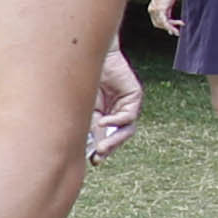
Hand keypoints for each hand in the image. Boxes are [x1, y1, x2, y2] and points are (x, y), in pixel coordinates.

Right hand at [85, 46, 144, 161]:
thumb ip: (89, 126)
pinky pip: (128, 116)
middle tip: (97, 157)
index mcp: (105, 114)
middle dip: (109, 148)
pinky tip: (103, 122)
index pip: (107, 136)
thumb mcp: (85, 109)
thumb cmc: (82, 79)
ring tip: (101, 148)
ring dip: (114, 140)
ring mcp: (127, 104)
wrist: (89, 56)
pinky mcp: (135, 96)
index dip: (101, 150)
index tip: (93, 161)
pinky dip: (115, 121)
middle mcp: (118, 110)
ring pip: (127, 129)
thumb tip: (86, 148)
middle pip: (119, 136)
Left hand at [147, 0, 184, 34]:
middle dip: (167, 28)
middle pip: (158, 24)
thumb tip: (170, 20)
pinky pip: (165, 21)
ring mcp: (155, 10)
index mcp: (152, 8)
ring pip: (162, 24)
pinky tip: (177, 27)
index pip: (156, 21)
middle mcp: (152, 10)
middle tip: (176, 31)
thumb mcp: (167, 3)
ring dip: (171, 28)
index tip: (172, 29)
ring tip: (178, 30)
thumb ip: (168, 12)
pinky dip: (171, 26)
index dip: (164, 26)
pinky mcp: (160, 9)